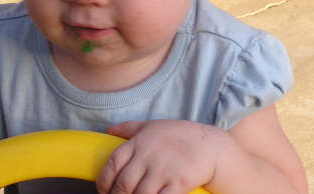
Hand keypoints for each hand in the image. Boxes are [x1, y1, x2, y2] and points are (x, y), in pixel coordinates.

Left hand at [97, 120, 217, 193]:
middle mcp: (148, 156)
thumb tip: (108, 130)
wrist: (209, 145)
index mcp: (138, 142)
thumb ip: (129, 128)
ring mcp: (162, 170)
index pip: (113, 163)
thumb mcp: (152, 126)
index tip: (104, 190)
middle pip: (123, 184)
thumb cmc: (178, 135)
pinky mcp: (178, 183)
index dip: (104, 180)